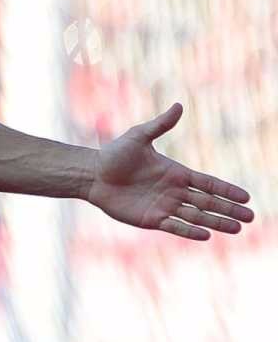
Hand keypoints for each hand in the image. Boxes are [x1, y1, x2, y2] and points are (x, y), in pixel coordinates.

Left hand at [88, 105, 253, 240]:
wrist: (91, 174)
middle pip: (208, 202)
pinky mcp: (149, 219)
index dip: (227, 191)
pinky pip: (174, 226)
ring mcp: (163, 206)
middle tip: (250, 218)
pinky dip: (189, 231)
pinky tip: (206, 236)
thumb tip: (179, 105)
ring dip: (216, 223)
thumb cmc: (114, 154)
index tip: (246, 198)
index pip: (209, 183)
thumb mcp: (139, 136)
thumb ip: (160, 124)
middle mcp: (174, 191)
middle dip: (229, 210)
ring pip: (196, 216)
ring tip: (237, 230)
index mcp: (176, 173)